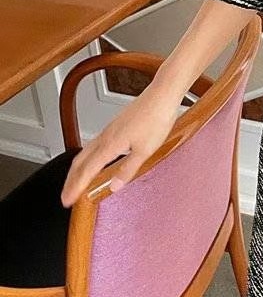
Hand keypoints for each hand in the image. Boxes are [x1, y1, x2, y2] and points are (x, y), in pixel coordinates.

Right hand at [60, 84, 180, 207]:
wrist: (161, 96)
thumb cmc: (156, 119)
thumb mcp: (144, 150)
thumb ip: (128, 169)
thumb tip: (114, 186)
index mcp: (110, 145)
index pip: (86, 171)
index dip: (75, 187)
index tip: (67, 200)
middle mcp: (105, 137)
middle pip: (79, 162)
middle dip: (70, 180)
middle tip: (65, 195)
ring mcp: (109, 130)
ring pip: (85, 152)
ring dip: (77, 169)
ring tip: (75, 181)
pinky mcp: (115, 126)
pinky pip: (94, 145)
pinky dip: (87, 157)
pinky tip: (94, 160)